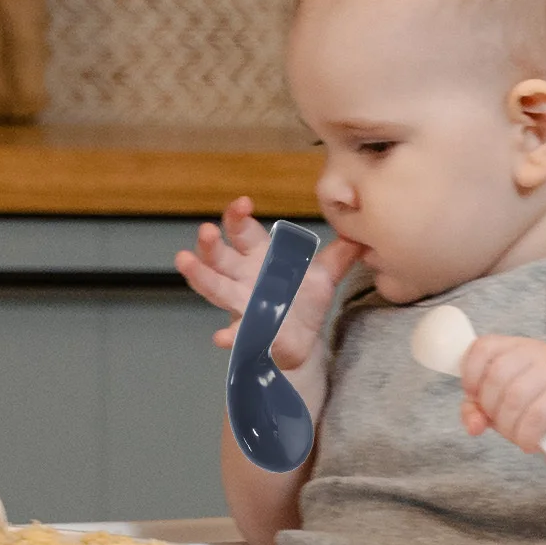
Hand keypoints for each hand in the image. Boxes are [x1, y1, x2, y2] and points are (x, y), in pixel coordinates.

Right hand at [174, 197, 361, 369]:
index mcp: (259, 257)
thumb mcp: (324, 276)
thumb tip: (361, 232)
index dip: (238, 216)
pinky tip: (222, 337)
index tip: (242, 203)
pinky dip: (228, 336)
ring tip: (184, 261)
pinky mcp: (247, 333)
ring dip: (200, 276)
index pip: (243, 231)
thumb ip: (340, 255)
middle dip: (210, 243)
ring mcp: (241, 304)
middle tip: (206, 230)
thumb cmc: (302, 301)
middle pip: (220, 256)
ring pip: (214, 287)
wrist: (302, 341)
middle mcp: (242, 277)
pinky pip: (234, 333)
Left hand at [458, 335, 545, 452]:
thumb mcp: (500, 406)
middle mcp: (537, 353)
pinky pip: (536, 416)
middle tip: (502, 423)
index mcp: (517, 348)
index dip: (470, 374)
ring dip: (509, 426)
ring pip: (514, 398)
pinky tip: (530, 441)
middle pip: (495, 377)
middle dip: (491, 408)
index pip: (483, 347)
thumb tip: (473, 425)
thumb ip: (477, 409)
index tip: (474, 396)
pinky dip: (526, 435)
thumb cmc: (537, 410)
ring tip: (518, 435)